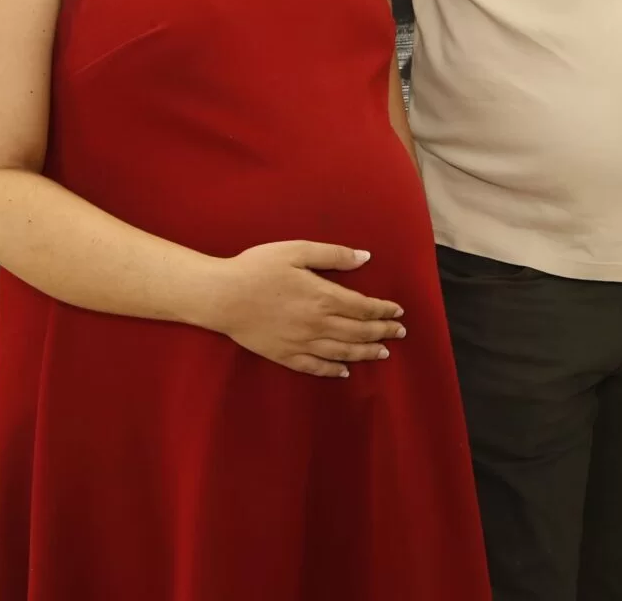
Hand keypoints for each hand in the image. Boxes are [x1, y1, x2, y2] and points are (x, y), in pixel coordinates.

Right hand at [200, 241, 406, 378]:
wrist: (221, 296)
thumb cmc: (257, 268)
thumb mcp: (296, 251)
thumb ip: (333, 255)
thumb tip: (365, 257)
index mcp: (323, 297)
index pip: (364, 307)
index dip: (384, 310)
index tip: (398, 312)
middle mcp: (318, 324)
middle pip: (359, 332)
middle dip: (383, 332)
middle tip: (399, 333)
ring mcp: (302, 343)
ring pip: (343, 352)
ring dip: (366, 352)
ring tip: (383, 352)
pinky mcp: (285, 355)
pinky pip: (315, 367)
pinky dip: (333, 370)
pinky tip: (344, 371)